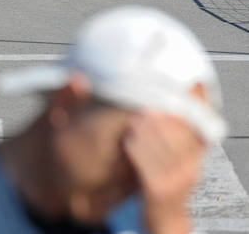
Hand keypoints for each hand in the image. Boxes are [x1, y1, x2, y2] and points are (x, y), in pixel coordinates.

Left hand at [124, 111, 203, 233]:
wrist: (164, 217)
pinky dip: (137, 151)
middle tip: (144, 108)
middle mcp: (189, 172)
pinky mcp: (159, 190)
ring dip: (146, 133)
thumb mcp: (177, 163)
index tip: (160, 104)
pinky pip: (147, 167)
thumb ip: (176, 142)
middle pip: (176, 141)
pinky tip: (127, 141)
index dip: (175, 118)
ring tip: (133, 120)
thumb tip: (165, 112)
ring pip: (161, 151)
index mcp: (194, 163)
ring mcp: (175, 182)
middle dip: (159, 122)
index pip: (190, 135)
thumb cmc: (166, 183)